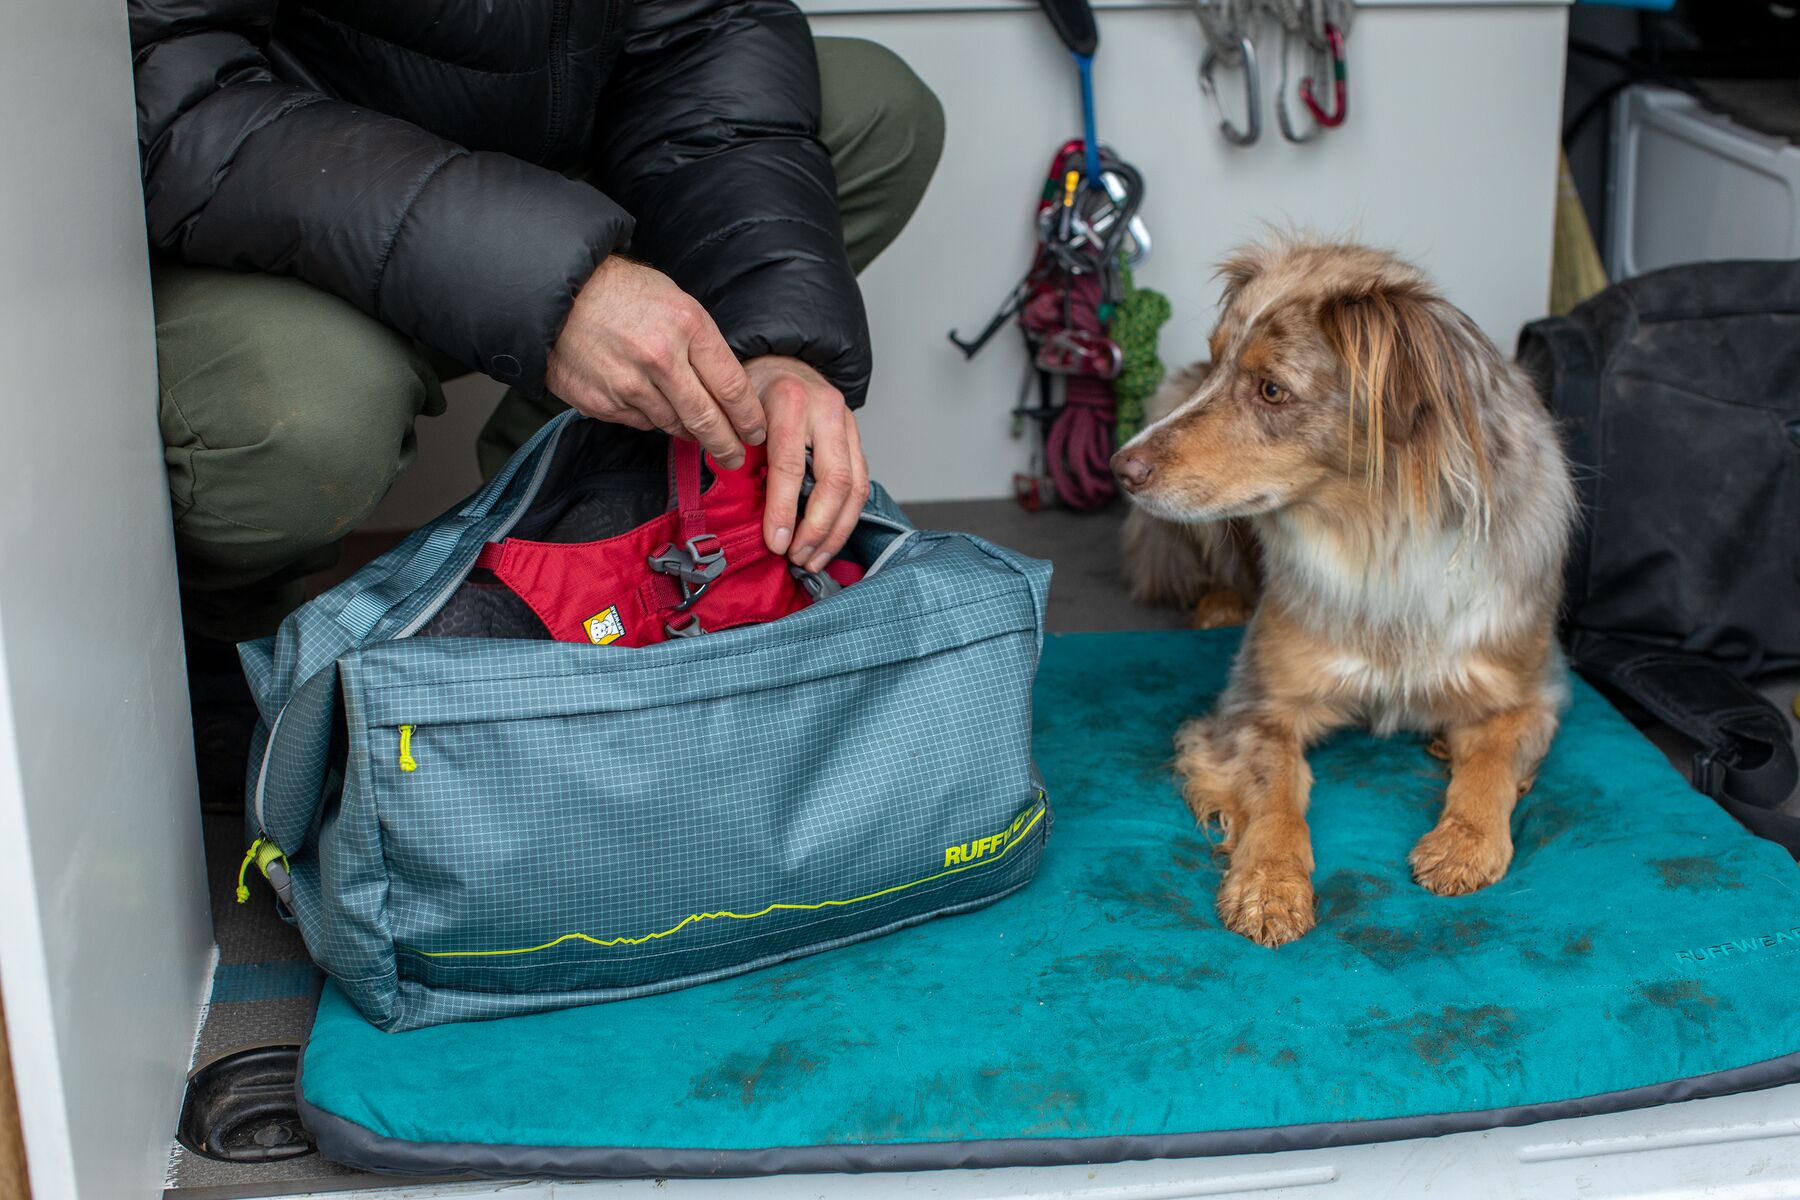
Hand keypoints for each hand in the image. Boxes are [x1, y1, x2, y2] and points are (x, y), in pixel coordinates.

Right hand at [546, 258, 764, 468]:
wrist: (560, 294)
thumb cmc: (624, 293)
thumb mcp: (676, 303)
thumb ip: (702, 347)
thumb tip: (726, 393)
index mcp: (688, 326)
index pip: (732, 387)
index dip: (749, 417)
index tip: (755, 432)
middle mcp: (661, 358)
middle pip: (707, 419)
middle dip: (727, 445)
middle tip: (735, 457)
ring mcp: (629, 384)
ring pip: (674, 426)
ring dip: (688, 431)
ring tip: (694, 430)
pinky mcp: (603, 404)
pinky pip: (641, 423)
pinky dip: (650, 418)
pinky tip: (647, 401)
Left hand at [746, 356, 869, 571]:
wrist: (782, 362)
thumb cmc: (752, 391)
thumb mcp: (734, 413)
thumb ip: (737, 454)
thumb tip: (740, 512)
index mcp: (790, 400)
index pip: (791, 465)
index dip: (784, 510)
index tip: (776, 543)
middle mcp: (827, 410)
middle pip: (835, 479)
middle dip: (818, 527)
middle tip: (798, 557)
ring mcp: (849, 423)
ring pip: (856, 487)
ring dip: (837, 531)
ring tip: (814, 558)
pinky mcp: (858, 438)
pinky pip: (861, 485)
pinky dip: (846, 518)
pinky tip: (828, 540)